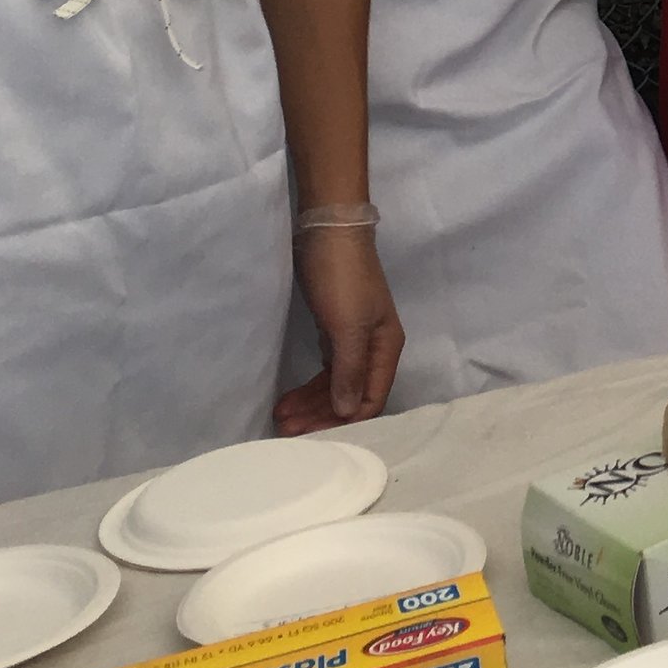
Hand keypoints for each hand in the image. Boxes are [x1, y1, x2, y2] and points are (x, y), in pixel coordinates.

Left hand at [275, 228, 403, 430]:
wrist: (329, 232)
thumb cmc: (343, 279)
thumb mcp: (348, 326)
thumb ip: (350, 370)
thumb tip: (348, 411)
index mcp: (386, 348)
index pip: (371, 398)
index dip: (343, 420)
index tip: (310, 434)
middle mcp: (374, 349)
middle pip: (351, 395)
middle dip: (321, 415)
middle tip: (286, 430)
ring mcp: (354, 340)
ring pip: (336, 385)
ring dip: (311, 404)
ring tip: (281, 419)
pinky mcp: (335, 332)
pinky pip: (326, 370)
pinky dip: (308, 386)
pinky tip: (288, 399)